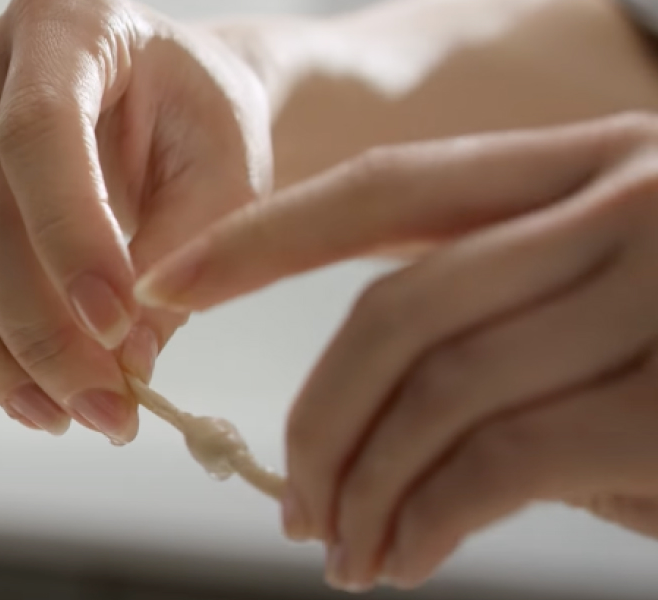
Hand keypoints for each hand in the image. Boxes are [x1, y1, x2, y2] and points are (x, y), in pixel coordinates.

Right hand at [0, 0, 270, 441]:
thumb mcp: (225, 176)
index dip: (71, 242)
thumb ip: (186, 255)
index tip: (117, 332)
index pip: (41, 134)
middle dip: (38, 331)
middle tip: (101, 406)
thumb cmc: (203, 126)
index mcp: (71, 27)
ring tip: (54, 411)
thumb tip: (128, 363)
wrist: (171, 102)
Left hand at [133, 112, 657, 588]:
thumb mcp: (611, 302)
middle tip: (289, 498)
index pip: (385, 189)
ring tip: (336, 545)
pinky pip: (492, 465)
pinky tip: (397, 558)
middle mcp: (622, 207)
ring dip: (359, 482)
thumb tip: (371, 423)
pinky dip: (421, 520)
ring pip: (433, 391)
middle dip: (316, 418)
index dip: (265, 238)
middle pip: (395, 309)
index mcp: (582, 166)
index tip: (175, 284)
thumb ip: (503, 328)